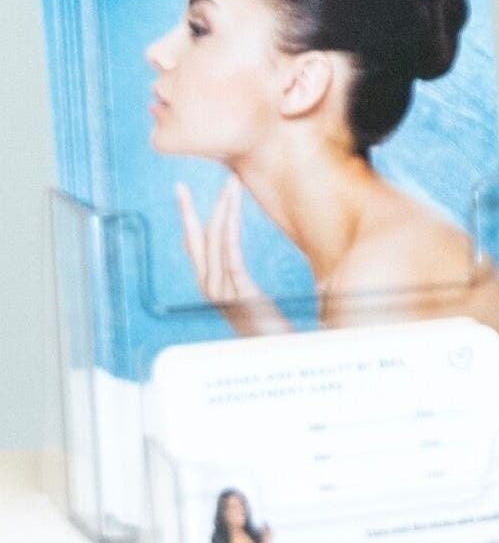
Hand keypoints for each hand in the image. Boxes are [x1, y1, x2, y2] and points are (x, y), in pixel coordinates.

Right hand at [175, 180, 289, 335]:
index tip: (180, 193)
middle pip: (196, 242)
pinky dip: (229, 234)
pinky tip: (230, 215)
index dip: (188, 219)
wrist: (275, 357)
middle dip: (190, 211)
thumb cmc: (267, 330)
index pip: (195, 246)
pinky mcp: (241, 296)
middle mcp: (211, 289)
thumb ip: (241, 286)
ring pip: (216, 244)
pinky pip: (231, 259)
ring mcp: (223, 293)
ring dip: (222, 211)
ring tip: (228, 186)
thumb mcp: (250, 302)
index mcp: (212, 287)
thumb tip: (239, 268)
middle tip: (181, 185)